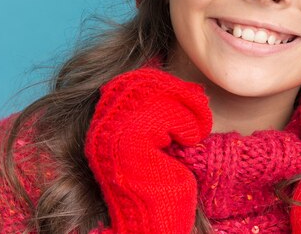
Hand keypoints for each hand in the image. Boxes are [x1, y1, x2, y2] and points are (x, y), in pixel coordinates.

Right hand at [84, 67, 212, 233]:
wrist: (156, 224)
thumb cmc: (162, 186)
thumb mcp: (161, 139)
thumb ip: (161, 109)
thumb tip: (192, 86)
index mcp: (105, 122)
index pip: (133, 80)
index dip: (166, 84)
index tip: (191, 100)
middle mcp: (102, 124)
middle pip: (144, 81)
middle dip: (180, 93)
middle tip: (198, 118)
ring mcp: (112, 130)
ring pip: (159, 93)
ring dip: (187, 111)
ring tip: (192, 134)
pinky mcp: (129, 140)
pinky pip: (169, 113)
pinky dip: (187, 124)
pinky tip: (187, 143)